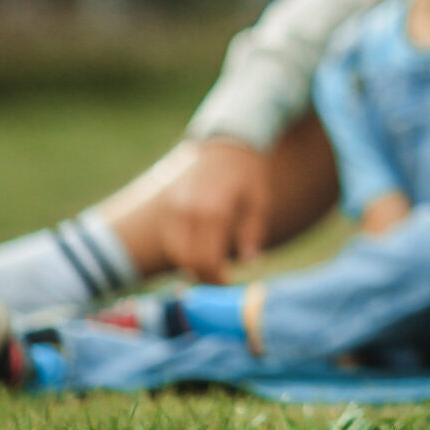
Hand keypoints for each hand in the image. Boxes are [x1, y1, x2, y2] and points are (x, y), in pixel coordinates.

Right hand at [162, 139, 270, 282]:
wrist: (228, 143)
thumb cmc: (249, 174)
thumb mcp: (259, 200)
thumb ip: (253, 231)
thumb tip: (250, 262)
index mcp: (214, 210)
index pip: (206, 259)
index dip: (216, 279)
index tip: (228, 286)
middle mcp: (189, 209)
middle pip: (187, 259)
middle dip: (203, 277)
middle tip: (219, 283)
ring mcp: (175, 205)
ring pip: (175, 250)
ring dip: (190, 265)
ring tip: (211, 270)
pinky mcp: (170, 203)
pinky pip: (171, 236)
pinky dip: (182, 249)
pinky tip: (199, 253)